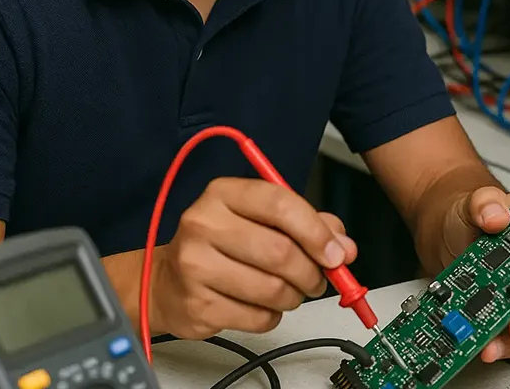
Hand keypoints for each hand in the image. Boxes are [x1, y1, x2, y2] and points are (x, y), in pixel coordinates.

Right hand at [149, 177, 356, 339]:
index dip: (316, 231)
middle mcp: (204, 223)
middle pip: (280, 251)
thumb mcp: (259, 218)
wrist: (167, 280)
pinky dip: (272, 316)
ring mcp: (196, 264)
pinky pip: (258, 317)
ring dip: (293, 296)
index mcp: (222, 193)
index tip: (336, 252)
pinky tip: (261, 304)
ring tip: (288, 291)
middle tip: (317, 279)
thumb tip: (342, 246)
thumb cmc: (220, 244)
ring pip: (273, 289)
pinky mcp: (198, 304)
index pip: (279, 203)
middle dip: (311, 272)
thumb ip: (307, 224)